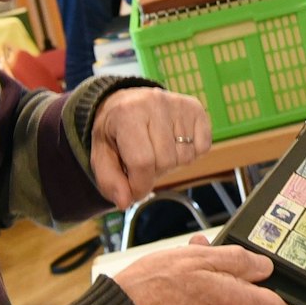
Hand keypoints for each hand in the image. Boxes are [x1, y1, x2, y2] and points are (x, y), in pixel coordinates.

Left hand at [90, 87, 211, 206]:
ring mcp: (178, 104)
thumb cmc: (115, 131)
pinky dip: (190, 153)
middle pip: (166, 161)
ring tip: (158, 150)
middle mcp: (155, 104)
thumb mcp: (102, 155)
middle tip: (144, 162)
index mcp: (127, 114)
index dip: (140, 186)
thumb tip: (125, 202)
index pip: (142, 162)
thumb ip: (110, 181)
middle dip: (154, 173)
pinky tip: (174, 143)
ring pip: (185, 157)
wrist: (128, 102)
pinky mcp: (196, 108)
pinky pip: (202, 147)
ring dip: (172, 163)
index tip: (134, 191)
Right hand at [112, 239, 289, 304]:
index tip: (259, 276)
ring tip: (184, 274)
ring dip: (211, 291)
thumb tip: (264, 267)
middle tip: (205, 263)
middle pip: (247, 304)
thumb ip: (238, 261)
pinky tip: (176, 292)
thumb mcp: (198, 257)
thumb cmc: (155, 286)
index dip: (272, 290)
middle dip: (231, 282)